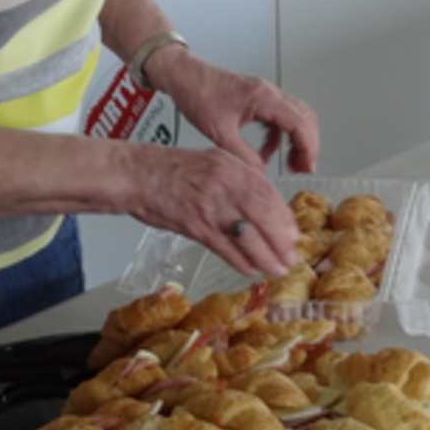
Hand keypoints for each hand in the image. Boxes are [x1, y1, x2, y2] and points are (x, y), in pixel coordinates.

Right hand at [126, 144, 299, 276]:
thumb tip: (263, 204)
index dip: (284, 218)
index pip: (269, 194)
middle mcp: (225, 183)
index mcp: (231, 166)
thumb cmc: (171, 169)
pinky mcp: (196, 226)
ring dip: (266, 257)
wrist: (136, 175)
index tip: (292, 234)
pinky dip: (241, 262)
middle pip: (265, 217)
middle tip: (291, 257)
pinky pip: (226, 249)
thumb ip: (238, 179)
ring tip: (276, 269)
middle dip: (281, 242)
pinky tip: (250, 268)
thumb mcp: (212, 161)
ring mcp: (211, 206)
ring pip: (249, 237)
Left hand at [144, 47, 319, 175]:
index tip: (307, 167)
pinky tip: (266, 153)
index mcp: (263, 97)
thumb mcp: (219, 131)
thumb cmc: (197, 92)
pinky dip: (278, 137)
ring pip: (294, 118)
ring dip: (296, 141)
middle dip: (308, 146)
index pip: (300, 123)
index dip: (308, 148)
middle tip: (303, 168)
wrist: (183, 75)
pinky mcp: (256, 99)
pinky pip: (278, 119)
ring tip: (290, 164)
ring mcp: (264, 95)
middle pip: (305, 119)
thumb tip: (258, 174)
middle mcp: (268, 93)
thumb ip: (242, 155)